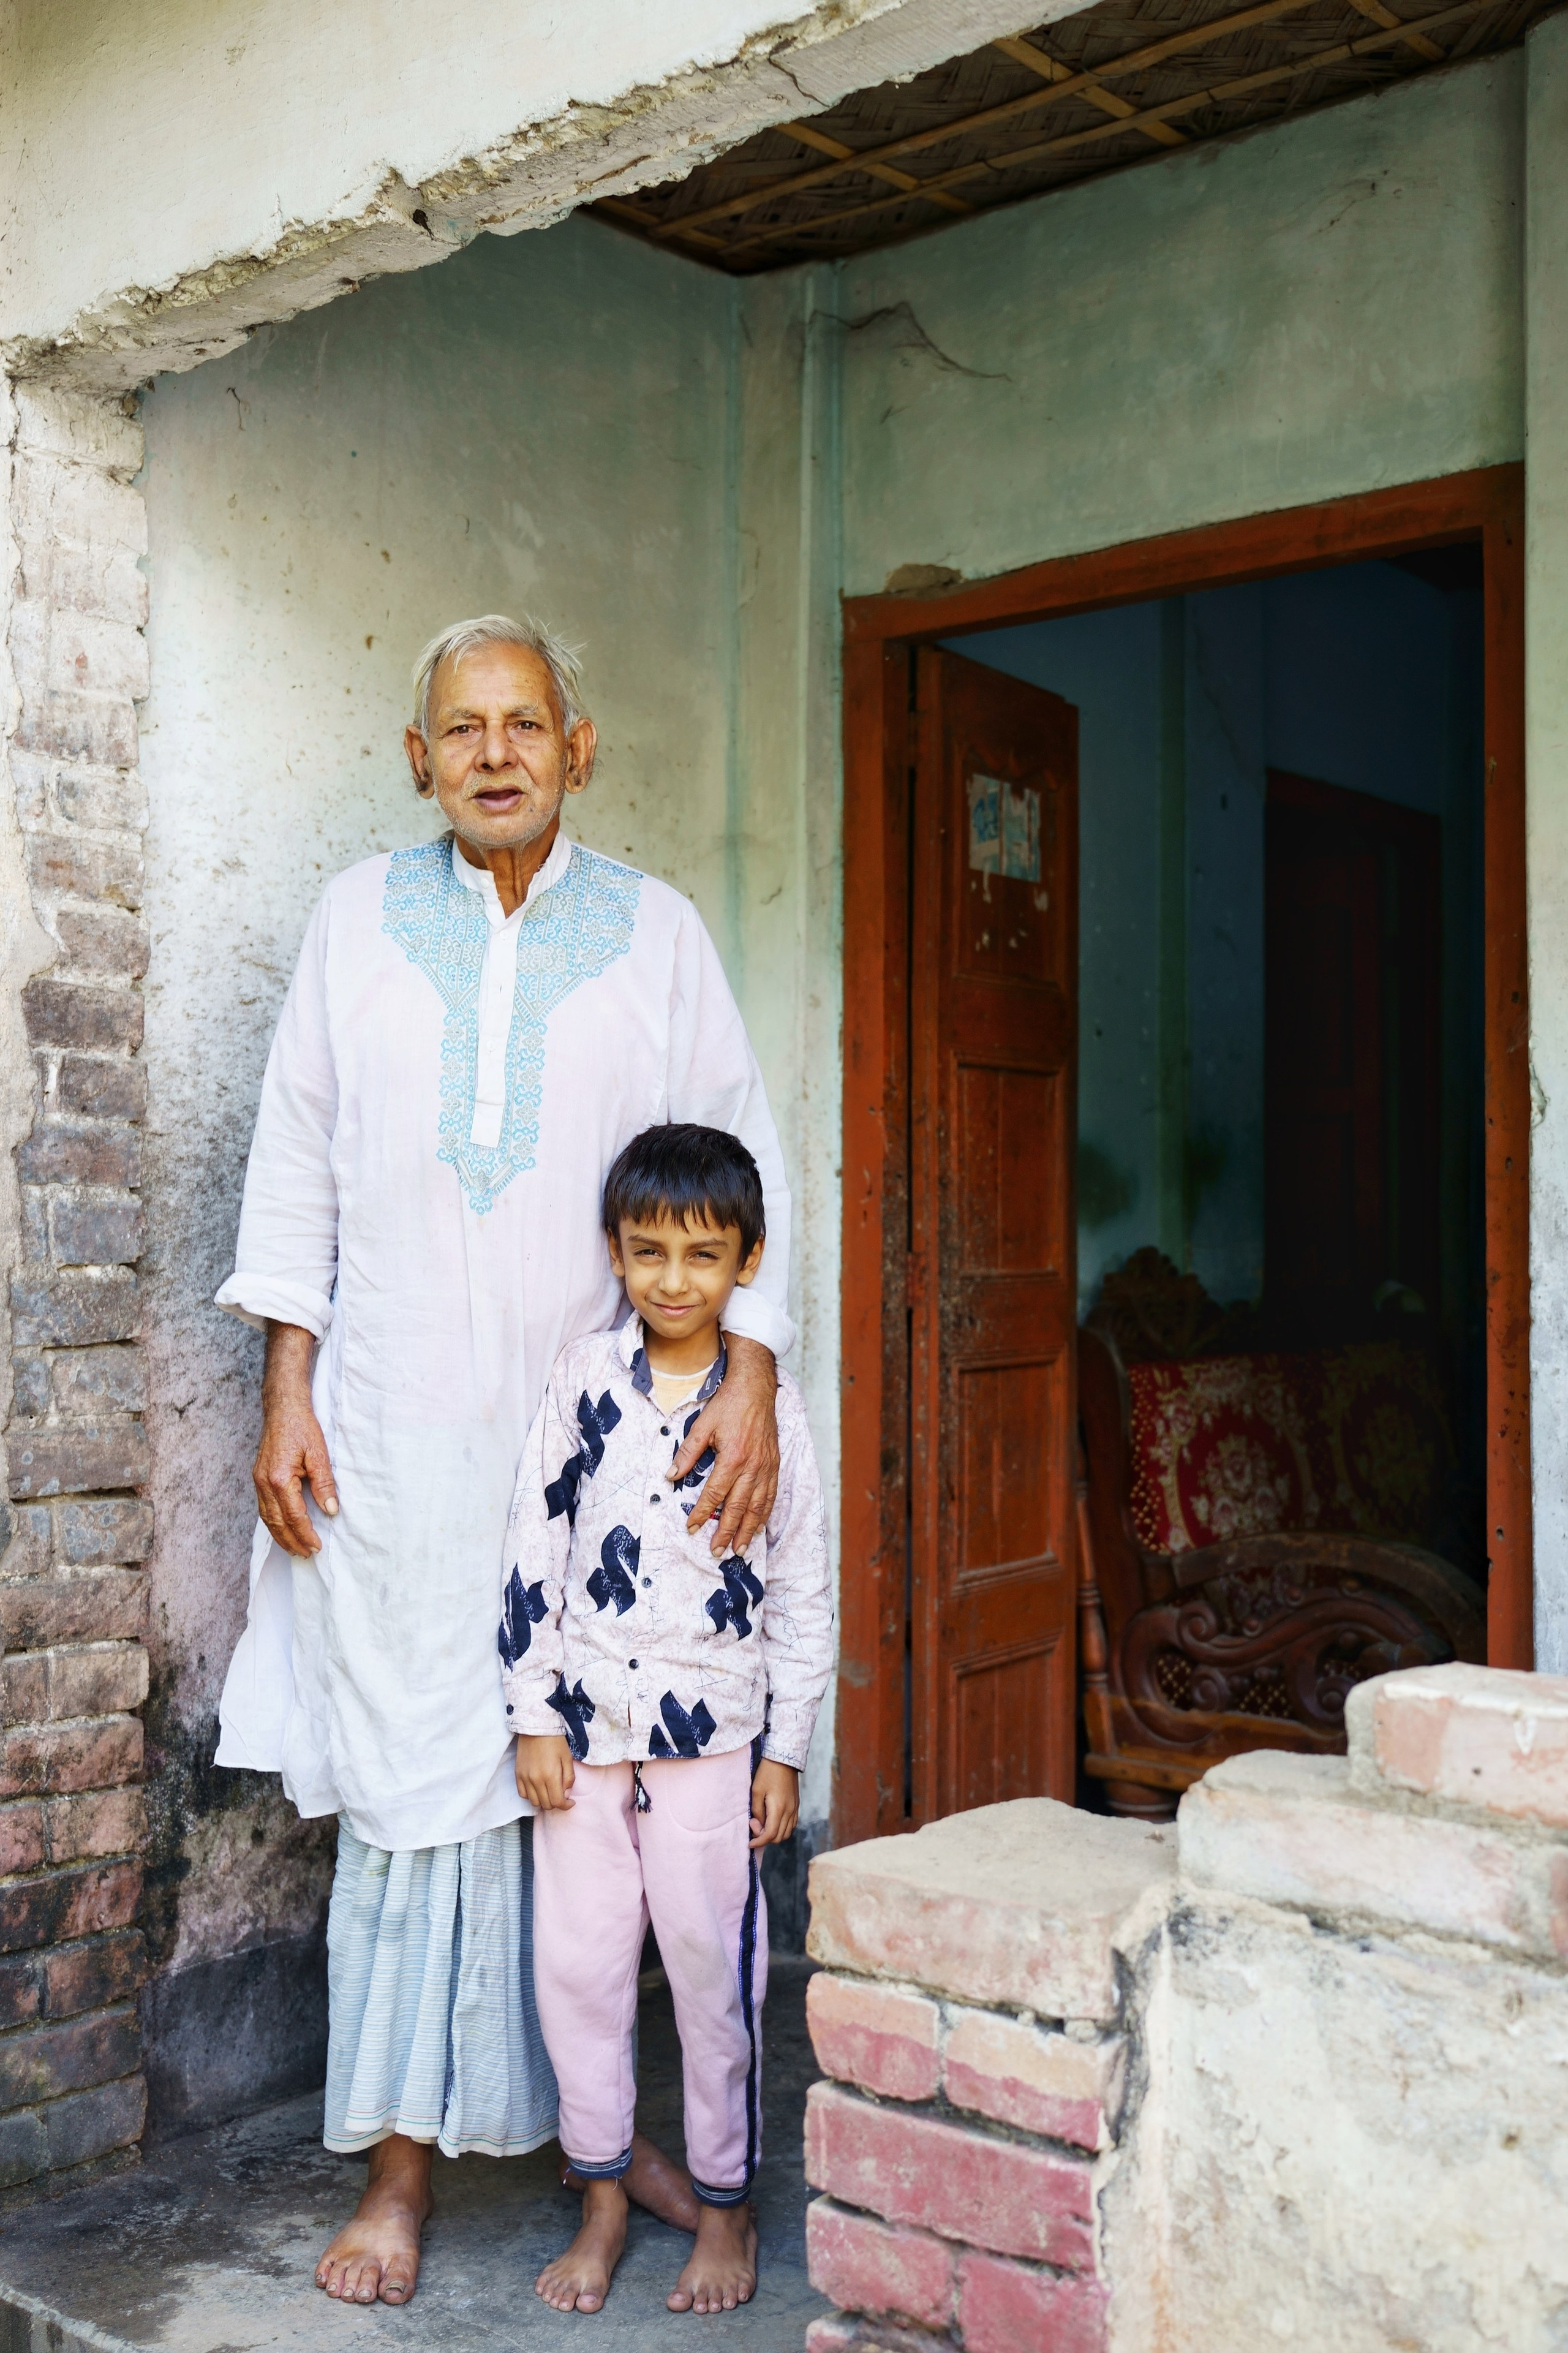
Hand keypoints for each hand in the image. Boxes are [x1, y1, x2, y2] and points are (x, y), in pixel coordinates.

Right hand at [254, 1321, 337, 1557]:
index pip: (294, 1516)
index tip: (317, 1547)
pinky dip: (273, 1523)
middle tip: (307, 1555)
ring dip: (280, 1536)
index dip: (306, 1534)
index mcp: (279, 1478)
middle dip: (292, 1541)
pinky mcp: (258, 1478)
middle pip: (276, 1522)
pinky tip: (282, 1529)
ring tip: (295, 1549)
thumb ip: (324, 1484)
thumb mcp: (319, 1454)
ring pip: (266, 1518)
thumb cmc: (302, 1427)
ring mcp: (258, 1481)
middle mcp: (264, 1483)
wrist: (282, 1408)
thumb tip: (331, 1510)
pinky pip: (263, 1508)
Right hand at [515, 1733, 575, 1809]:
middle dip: (556, 1803)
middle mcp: (536, 1780)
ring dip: (543, 1801)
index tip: (570, 1802)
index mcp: (551, 1776)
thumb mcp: (568, 1758)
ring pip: (534, 1802)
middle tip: (561, 1794)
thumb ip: (569, 1779)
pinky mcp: (517, 1774)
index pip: (557, 1802)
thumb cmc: (555, 1741)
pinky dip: (531, 1796)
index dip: (566, 1806)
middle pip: (546, 1804)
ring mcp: (525, 1778)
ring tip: (549, 1792)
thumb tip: (566, 1794)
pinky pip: (523, 1794)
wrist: (536, 1727)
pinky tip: (538, 1789)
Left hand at [672, 1335, 779, 1554]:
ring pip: (758, 1507)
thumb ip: (687, 1453)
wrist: (756, 1387)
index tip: (691, 1529)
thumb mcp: (702, 1425)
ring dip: (748, 1530)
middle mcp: (752, 1466)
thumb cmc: (728, 1404)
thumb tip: (670, 1476)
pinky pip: (771, 1495)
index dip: (702, 1514)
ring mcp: (766, 1467)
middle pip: (738, 1508)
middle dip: (726, 1532)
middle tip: (716, 1552)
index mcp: (732, 1457)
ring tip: (739, 1549)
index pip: (714, 1494)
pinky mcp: (774, 1464)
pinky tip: (758, 1527)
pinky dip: (764, 1514)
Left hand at [749, 1759, 797, 1849]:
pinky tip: (772, 1820)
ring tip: (762, 1824)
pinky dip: (781, 1828)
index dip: (759, 1842)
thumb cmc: (767, 1772)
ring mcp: (795, 1809)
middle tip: (754, 1824)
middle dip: (765, 1838)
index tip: (750, 1842)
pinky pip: (791, 1825)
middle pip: (779, 1837)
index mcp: (779, 1808)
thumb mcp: (756, 1791)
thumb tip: (758, 1825)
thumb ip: (757, 1811)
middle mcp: (790, 1811)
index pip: (770, 1835)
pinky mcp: (796, 1805)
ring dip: (773, 1834)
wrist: (784, 1758)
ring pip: (786, 1833)